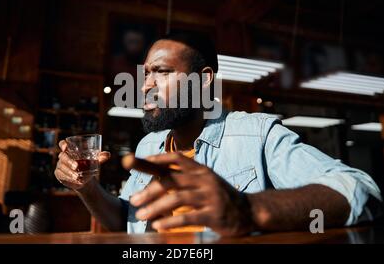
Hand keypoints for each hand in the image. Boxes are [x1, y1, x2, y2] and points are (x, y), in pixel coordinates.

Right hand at [54, 140, 109, 191]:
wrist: (85, 179)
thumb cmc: (89, 165)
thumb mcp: (96, 161)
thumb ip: (101, 157)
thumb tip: (108, 154)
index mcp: (70, 150)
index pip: (62, 144)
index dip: (63, 144)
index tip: (66, 147)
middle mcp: (63, 157)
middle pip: (63, 157)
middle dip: (69, 161)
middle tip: (76, 166)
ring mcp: (60, 165)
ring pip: (62, 167)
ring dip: (69, 172)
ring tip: (77, 176)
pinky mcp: (59, 174)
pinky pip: (62, 175)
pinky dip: (68, 178)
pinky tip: (74, 180)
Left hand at [129, 153, 254, 235]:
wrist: (249, 211)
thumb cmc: (219, 196)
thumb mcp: (204, 181)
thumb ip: (183, 178)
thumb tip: (154, 176)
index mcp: (200, 170)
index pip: (175, 158)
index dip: (154, 159)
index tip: (134, 162)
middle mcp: (204, 179)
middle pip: (171, 179)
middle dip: (149, 189)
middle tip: (133, 200)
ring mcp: (210, 196)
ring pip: (177, 198)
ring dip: (155, 207)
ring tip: (140, 215)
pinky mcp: (214, 214)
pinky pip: (188, 217)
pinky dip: (170, 221)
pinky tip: (158, 225)